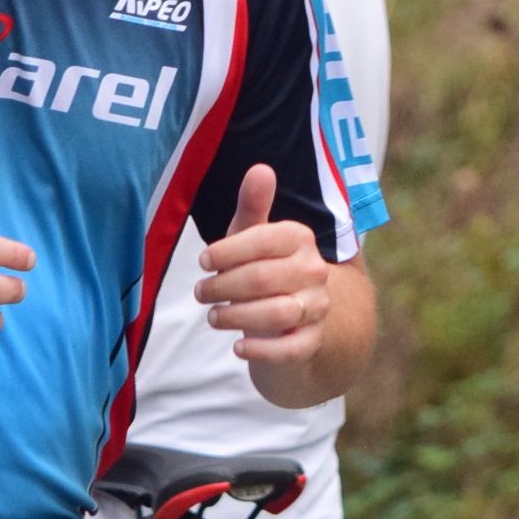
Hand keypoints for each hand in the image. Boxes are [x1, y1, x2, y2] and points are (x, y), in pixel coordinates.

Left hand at [195, 164, 329, 363]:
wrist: (296, 320)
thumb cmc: (264, 270)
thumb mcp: (254, 237)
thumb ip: (253, 206)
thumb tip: (260, 168)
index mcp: (300, 238)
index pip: (264, 239)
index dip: (228, 250)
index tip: (202, 260)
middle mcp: (314, 270)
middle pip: (263, 278)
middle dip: (224, 286)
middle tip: (200, 292)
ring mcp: (317, 307)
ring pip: (277, 314)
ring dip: (237, 317)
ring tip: (213, 316)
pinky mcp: (312, 342)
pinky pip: (291, 349)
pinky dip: (262, 350)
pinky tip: (238, 347)